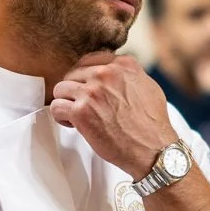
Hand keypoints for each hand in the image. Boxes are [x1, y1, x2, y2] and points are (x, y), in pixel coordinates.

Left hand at [49, 53, 176, 178]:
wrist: (153, 150)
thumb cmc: (151, 125)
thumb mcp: (149, 87)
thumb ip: (129, 75)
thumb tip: (117, 72)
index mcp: (123, 65)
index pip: (90, 60)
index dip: (85, 77)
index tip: (87, 88)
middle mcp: (105, 74)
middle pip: (73, 74)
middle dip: (75, 91)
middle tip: (84, 106)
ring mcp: (91, 92)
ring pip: (60, 89)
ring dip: (66, 103)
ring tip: (77, 116)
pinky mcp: (81, 111)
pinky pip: (56, 107)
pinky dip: (61, 117)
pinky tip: (73, 124)